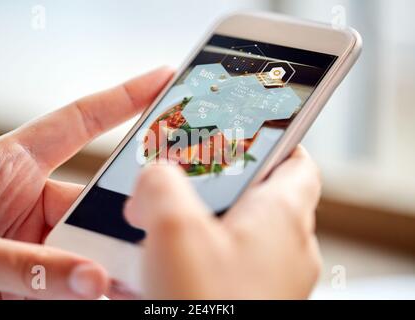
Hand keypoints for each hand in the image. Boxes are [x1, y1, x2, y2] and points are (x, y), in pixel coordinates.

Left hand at [0, 67, 172, 298]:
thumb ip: (25, 264)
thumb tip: (90, 279)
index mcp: (13, 164)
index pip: (79, 122)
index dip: (124, 98)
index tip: (163, 82)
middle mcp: (32, 199)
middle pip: (93, 203)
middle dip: (119, 222)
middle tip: (145, 236)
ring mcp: (39, 237)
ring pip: (89, 247)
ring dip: (106, 265)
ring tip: (122, 282)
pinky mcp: (40, 272)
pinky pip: (77, 278)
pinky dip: (92, 287)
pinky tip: (104, 293)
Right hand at [125, 146, 321, 298]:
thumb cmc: (206, 308)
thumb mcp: (172, 231)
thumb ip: (161, 185)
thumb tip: (156, 177)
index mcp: (282, 216)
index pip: (297, 161)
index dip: (275, 141)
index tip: (246, 132)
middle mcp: (287, 248)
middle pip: (260, 195)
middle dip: (220, 184)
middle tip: (185, 178)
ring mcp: (272, 279)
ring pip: (239, 233)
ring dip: (204, 223)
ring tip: (165, 221)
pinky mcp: (250, 298)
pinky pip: (228, 264)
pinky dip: (201, 255)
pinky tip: (166, 264)